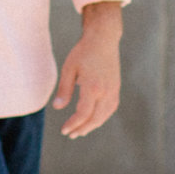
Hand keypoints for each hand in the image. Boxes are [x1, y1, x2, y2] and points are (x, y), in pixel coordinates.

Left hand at [51, 2, 122, 138]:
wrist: (104, 39)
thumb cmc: (84, 52)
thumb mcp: (69, 68)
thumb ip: (64, 90)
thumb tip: (58, 108)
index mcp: (93, 87)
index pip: (83, 114)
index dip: (73, 124)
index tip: (64, 130)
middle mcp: (106, 92)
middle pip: (95, 119)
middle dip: (82, 129)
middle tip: (71, 134)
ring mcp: (113, 91)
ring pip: (104, 116)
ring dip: (92, 125)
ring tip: (80, 130)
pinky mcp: (116, 88)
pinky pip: (110, 109)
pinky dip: (101, 117)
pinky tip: (92, 118)